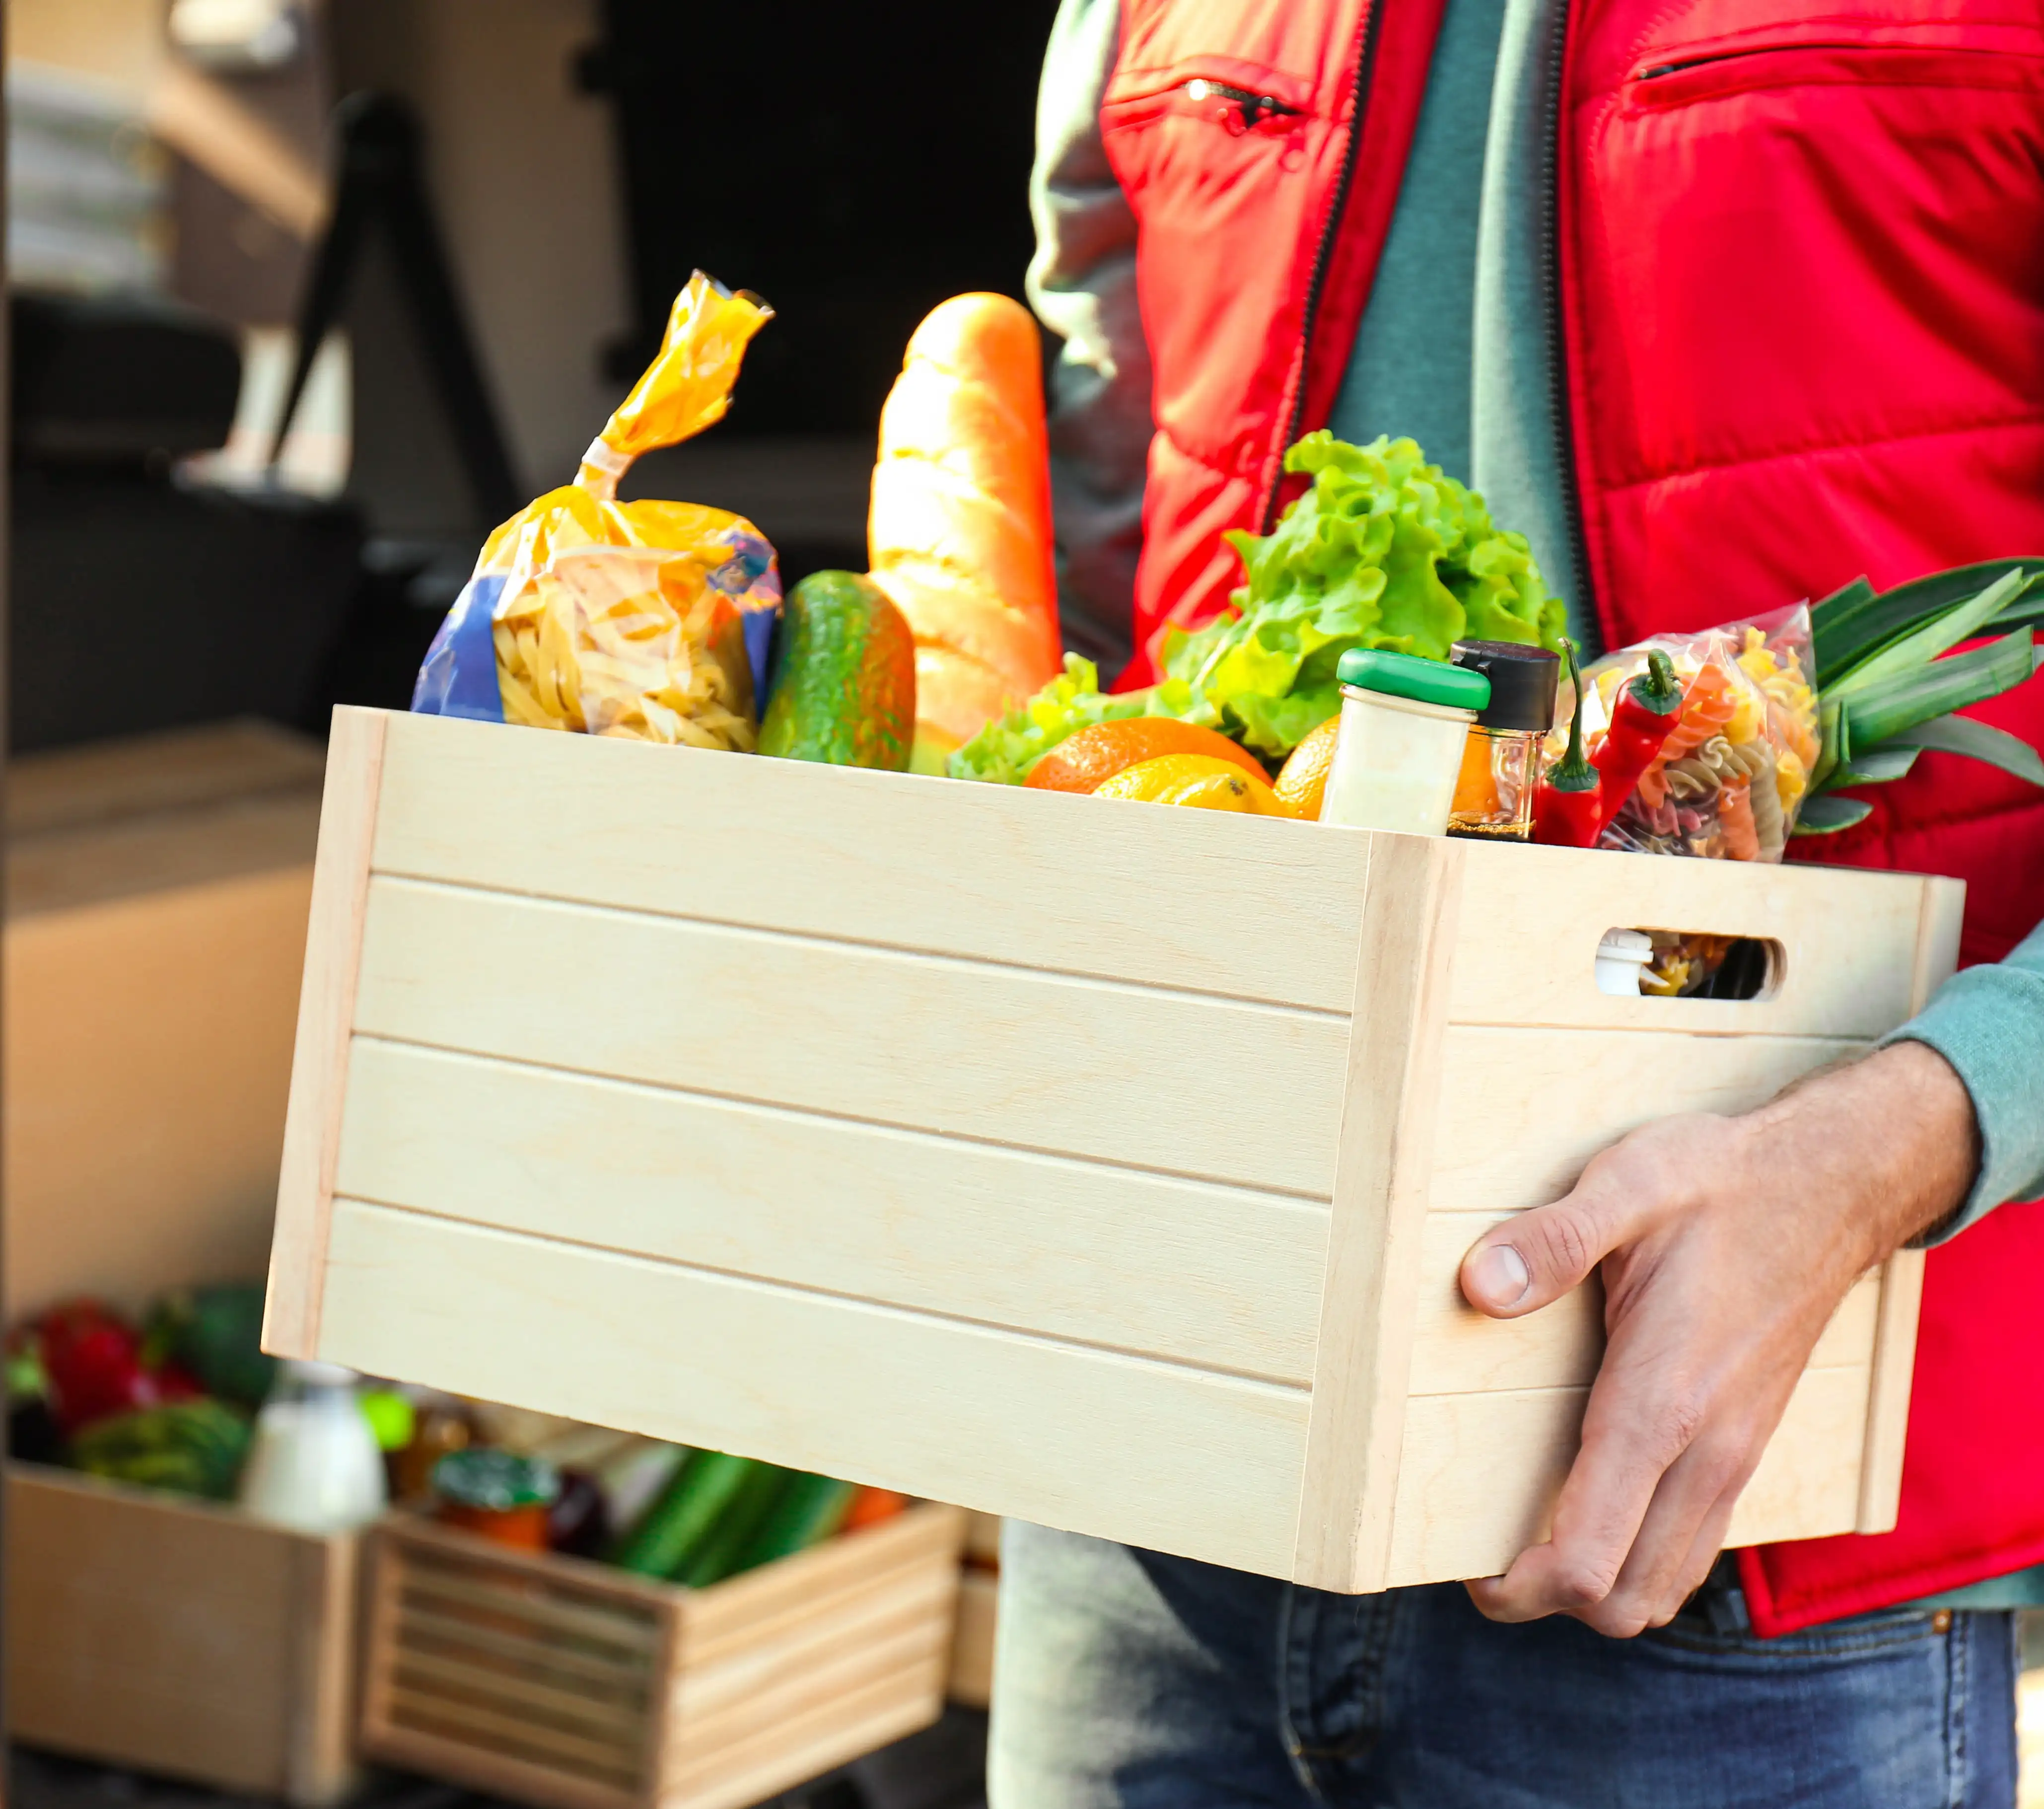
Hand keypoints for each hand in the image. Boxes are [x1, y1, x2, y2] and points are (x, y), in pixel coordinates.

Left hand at [1457, 1040, 1977, 1636]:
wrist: (1831, 1183)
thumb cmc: (1721, 1183)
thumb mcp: (1626, 1185)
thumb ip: (1551, 1239)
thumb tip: (1478, 1285)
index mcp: (1663, 1404)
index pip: (1588, 1559)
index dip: (1516, 1584)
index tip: (1463, 1557)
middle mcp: (1707, 1452)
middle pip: (1625, 1599)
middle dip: (1547, 1598)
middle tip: (1484, 1550)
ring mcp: (1734, 1456)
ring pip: (1663, 1583)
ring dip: (1596, 1583)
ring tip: (1526, 1535)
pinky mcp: (1744, 1446)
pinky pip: (1689, 1543)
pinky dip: (1636, 1554)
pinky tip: (1590, 1501)